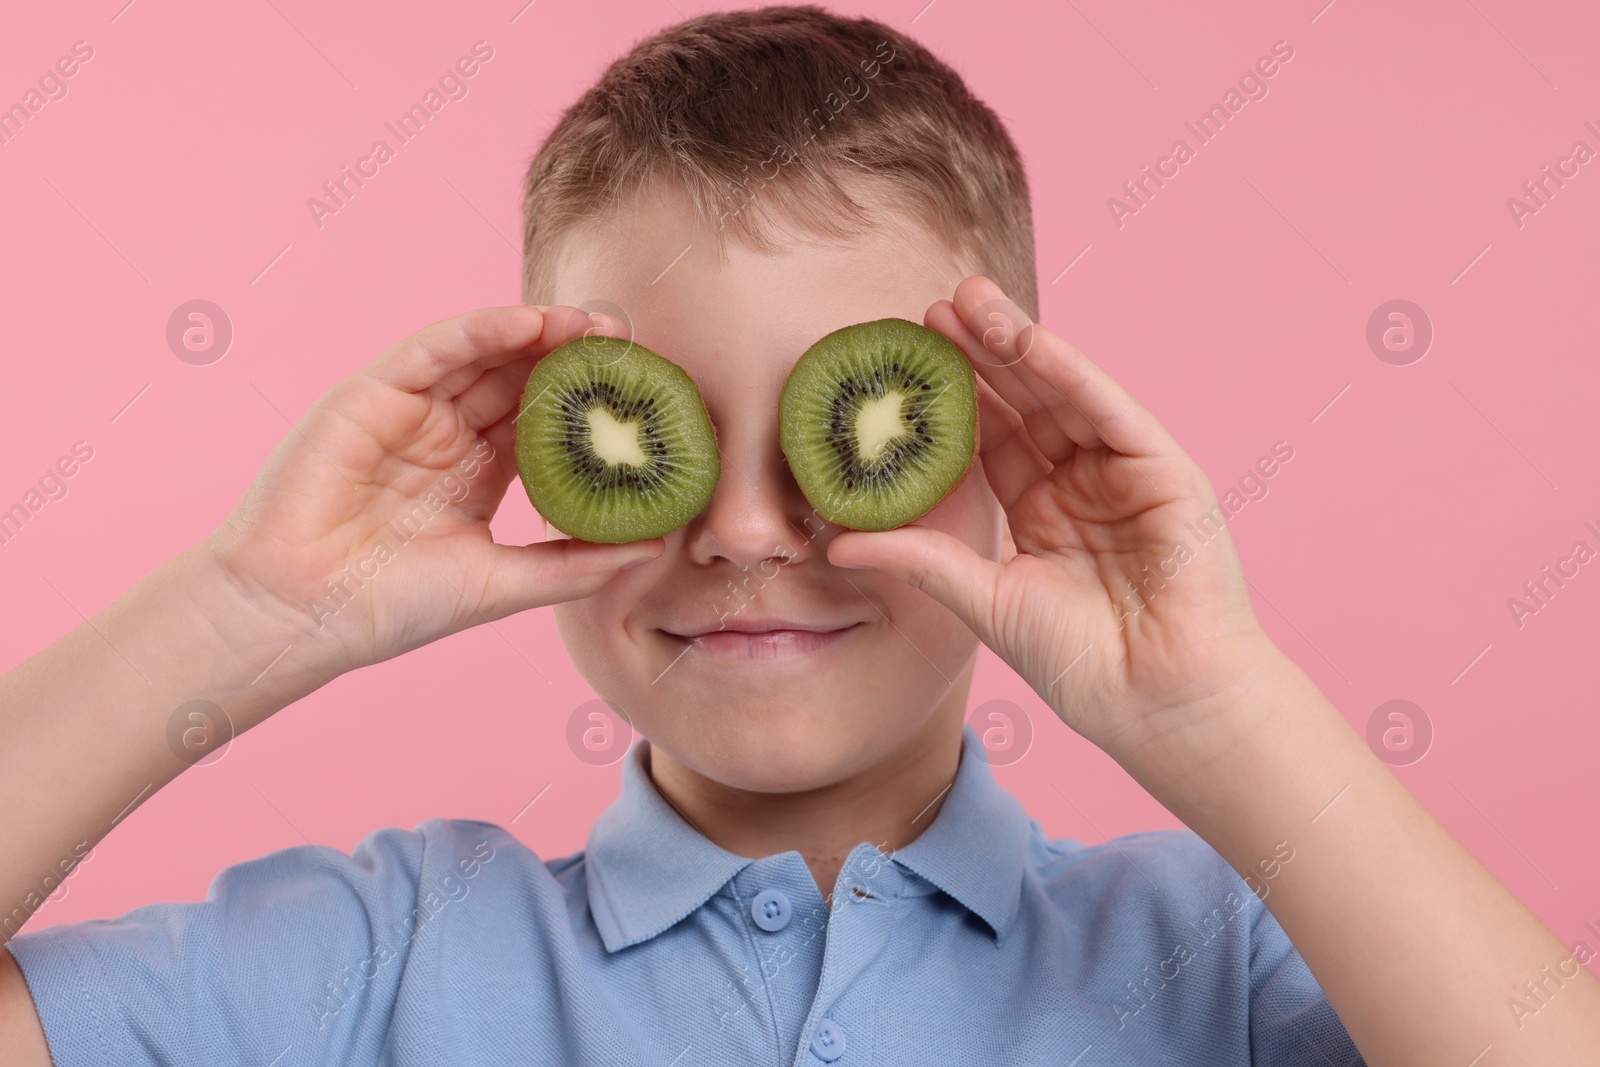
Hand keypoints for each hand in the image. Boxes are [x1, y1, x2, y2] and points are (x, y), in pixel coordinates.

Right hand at [202, 306, 664, 679]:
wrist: (298, 614)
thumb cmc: (390, 606)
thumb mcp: (502, 585)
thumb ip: (575, 563)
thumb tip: (656, 547)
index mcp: (477, 472)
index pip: (546, 423)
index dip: (594, 404)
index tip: (647, 393)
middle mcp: (447, 434)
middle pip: (521, 379)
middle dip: (575, 358)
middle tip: (632, 341)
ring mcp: (410, 410)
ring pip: (484, 355)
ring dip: (539, 332)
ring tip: (594, 324)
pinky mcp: (372, 393)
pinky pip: (433, 349)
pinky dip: (480, 330)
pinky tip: (529, 322)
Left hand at [827, 277, 1275, 767]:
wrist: (1158, 704)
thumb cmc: (1082, 665)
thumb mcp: (985, 602)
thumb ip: (921, 561)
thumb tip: (837, 542)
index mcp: (1039, 510)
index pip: (986, 438)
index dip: (945, 400)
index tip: (898, 363)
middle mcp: (1080, 481)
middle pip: (1020, 403)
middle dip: (975, 354)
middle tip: (926, 308)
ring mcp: (1123, 472)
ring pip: (1061, 392)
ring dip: (1016, 343)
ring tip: (966, 300)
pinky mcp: (1164, 471)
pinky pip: (1109, 410)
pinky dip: (1069, 371)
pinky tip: (1028, 339)